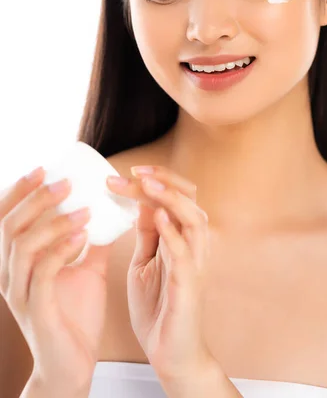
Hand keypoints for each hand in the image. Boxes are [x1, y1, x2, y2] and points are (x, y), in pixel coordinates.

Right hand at [0, 167, 113, 392]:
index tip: (43, 169)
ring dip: (52, 222)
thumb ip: (93, 240)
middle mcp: (11, 275)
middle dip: (36, 199)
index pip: (7, 219)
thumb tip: (109, 208)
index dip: (19, 192)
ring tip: (82, 209)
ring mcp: (21, 294)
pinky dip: (60, 249)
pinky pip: (42, 273)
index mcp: (18, 262)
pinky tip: (82, 236)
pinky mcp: (37, 310)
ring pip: (22, 246)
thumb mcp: (87, 269)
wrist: (75, 365)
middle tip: (65, 183)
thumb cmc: (76, 315)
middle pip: (10, 226)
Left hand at [106, 165, 212, 381]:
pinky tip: (159, 216)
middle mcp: (193, 245)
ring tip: (146, 184)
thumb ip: (147, 234)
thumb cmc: (158, 307)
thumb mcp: (144, 262)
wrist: (170, 353)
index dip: (155, 179)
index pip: (176, 196)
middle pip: (190, 199)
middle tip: (135, 171)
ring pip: (194, 218)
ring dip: (170, 197)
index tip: (125, 173)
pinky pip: (186, 252)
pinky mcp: (189, 284)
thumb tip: (140, 203)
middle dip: (164, 179)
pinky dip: (173, 231)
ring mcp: (195, 264)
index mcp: (182, 238)